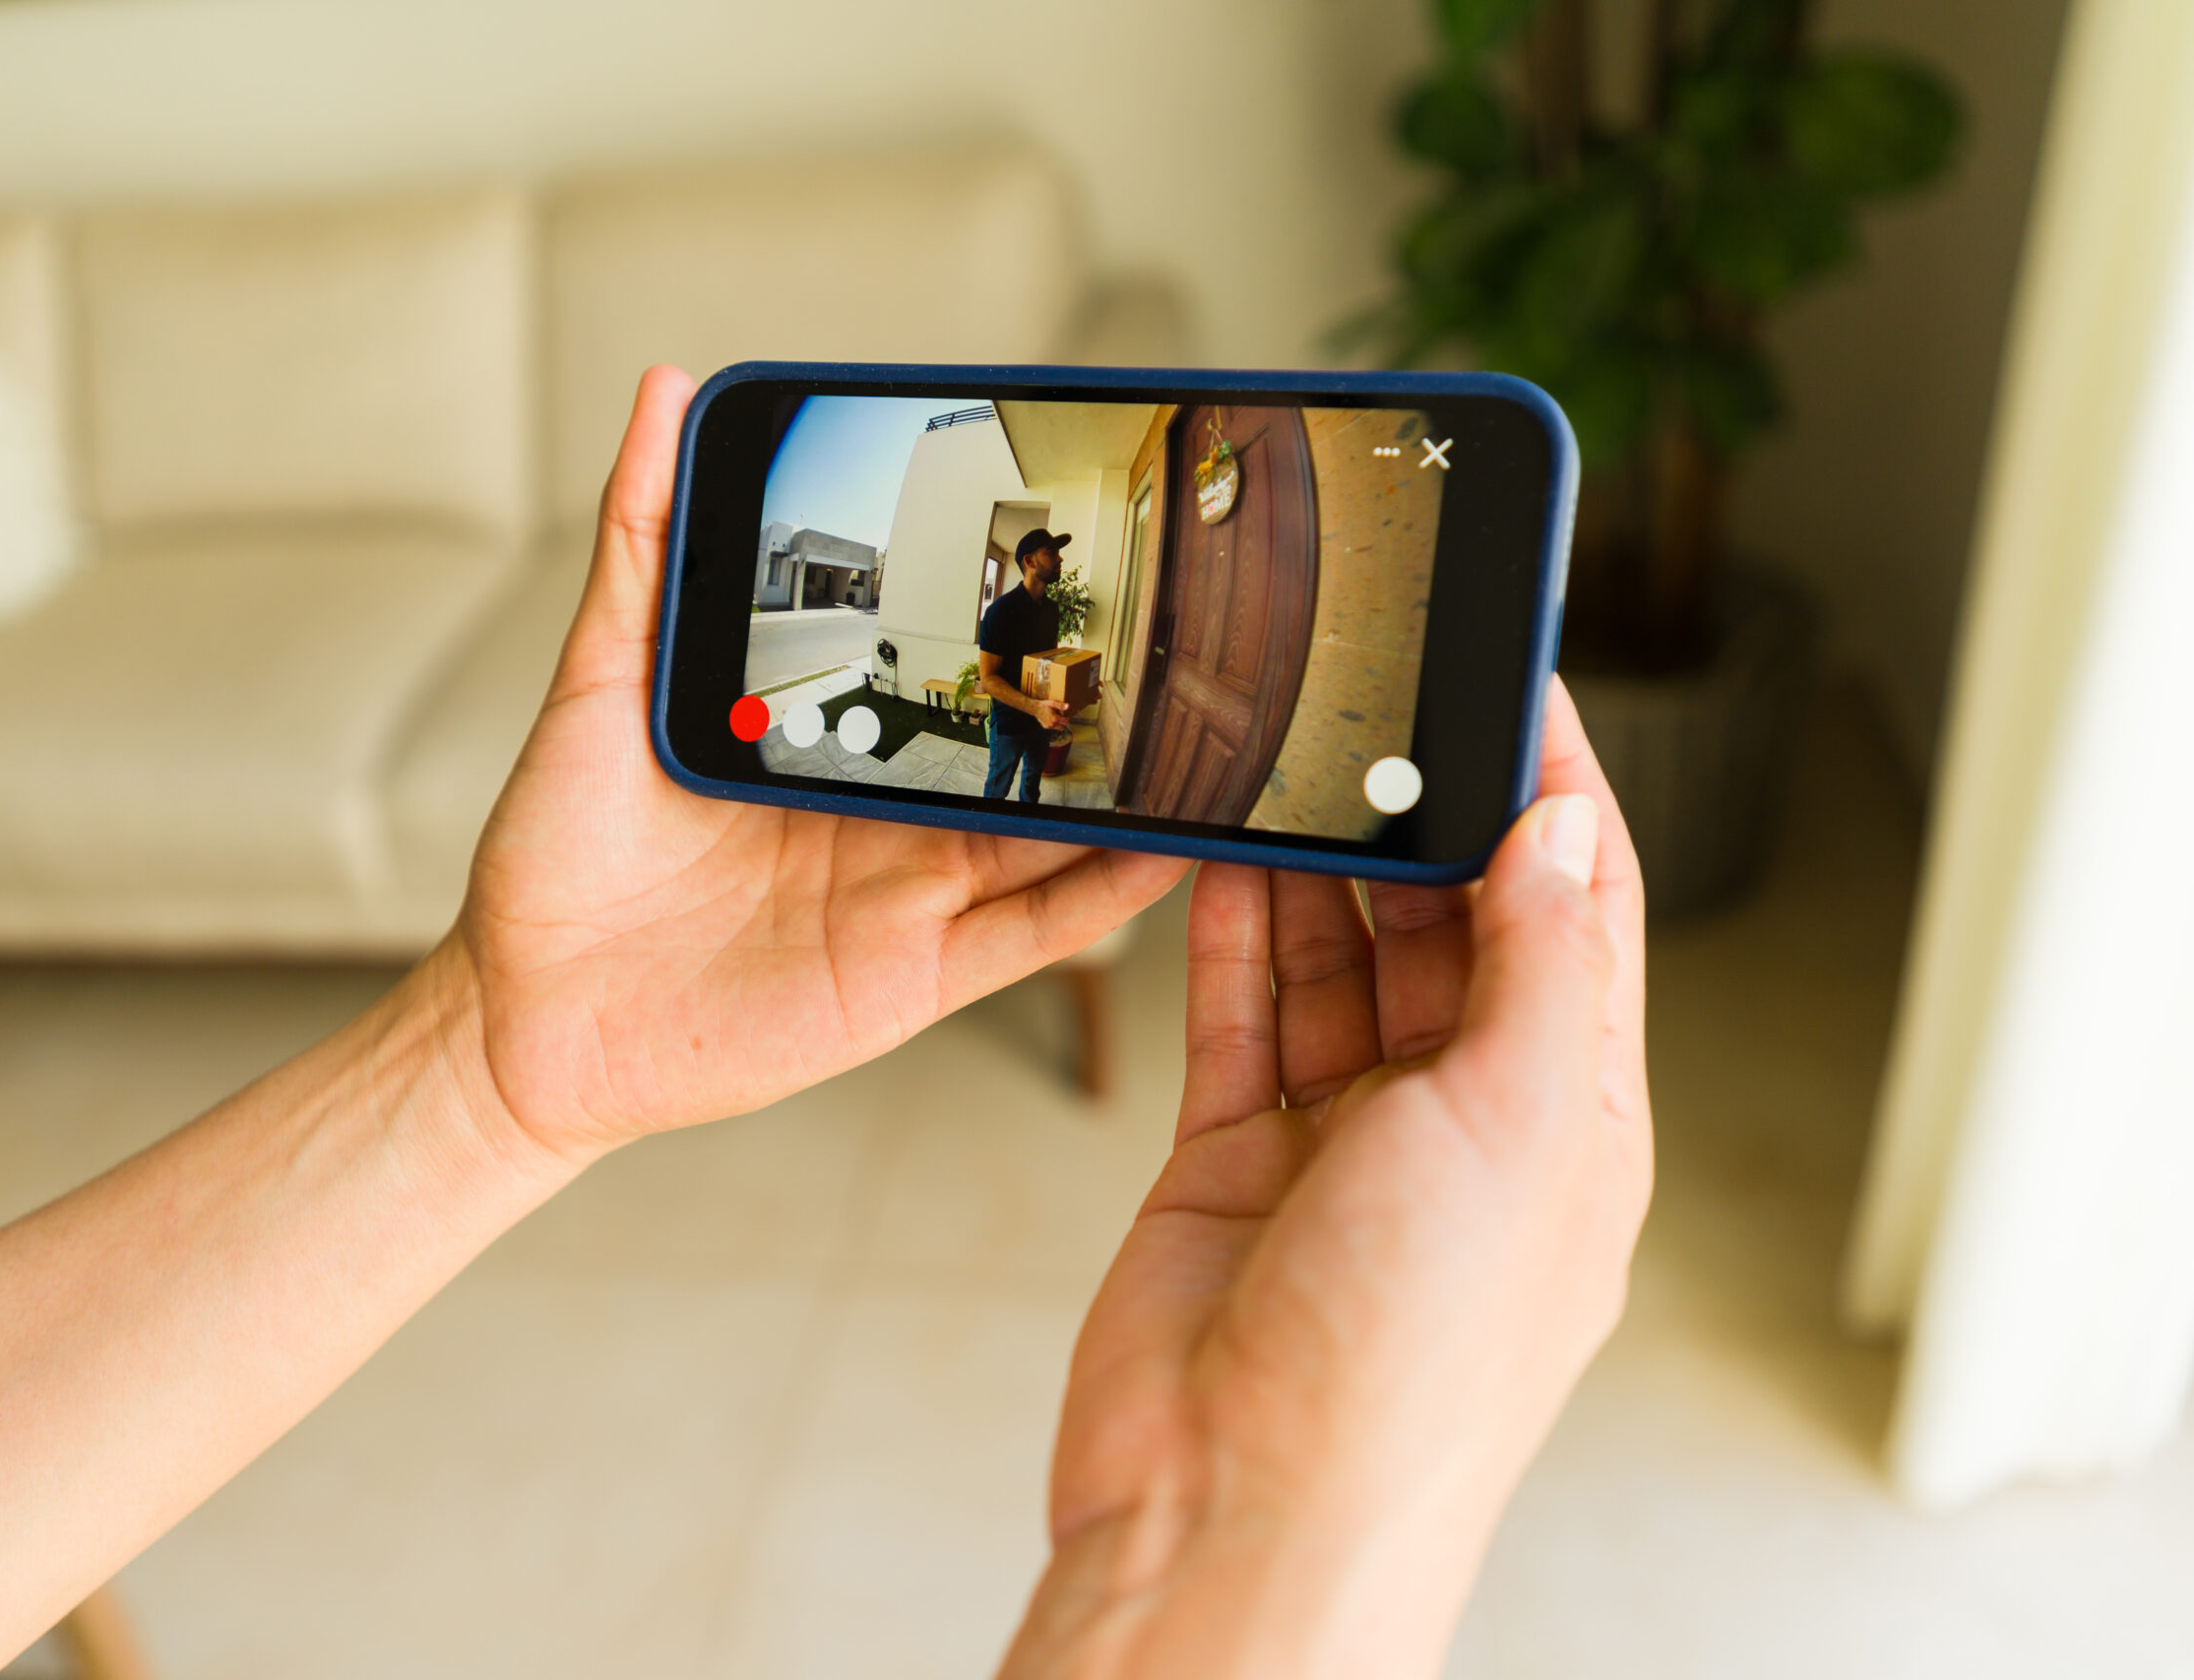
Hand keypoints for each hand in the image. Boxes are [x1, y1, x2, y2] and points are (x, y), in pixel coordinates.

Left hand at [433, 368, 1188, 1167]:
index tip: (1083, 541)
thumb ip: (644, 541)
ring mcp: (908, 895)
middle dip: (1099, 694)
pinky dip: (1110, 893)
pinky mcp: (914, 976)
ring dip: (1134, 788)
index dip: (1013, 612)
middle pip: (1019, 745)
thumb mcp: (599, 675)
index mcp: (826, 734)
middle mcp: (882, 812)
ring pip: (1053, 832)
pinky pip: (1035, 933)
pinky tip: (1178, 843)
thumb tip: (668, 389)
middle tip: (1186, 625)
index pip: (944, 660)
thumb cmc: (553, 856)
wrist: (525, 1017)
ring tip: (1217, 726)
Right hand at [1000, 680, 1650, 1679]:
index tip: (1520, 688)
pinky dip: (1230, 939)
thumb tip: (1562, 834)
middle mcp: (1462, 1133)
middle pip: (1451, 933)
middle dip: (1419, 824)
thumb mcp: (1517, 1135)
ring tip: (1289, 763)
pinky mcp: (1236, 1161)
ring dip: (1318, 872)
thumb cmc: (1401, 1379)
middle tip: (1373, 709)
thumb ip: (1539, 972)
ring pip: (1337, 966)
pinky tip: (1222, 863)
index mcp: (1570, 1130)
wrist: (1232, 1513)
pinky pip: (1239, 1019)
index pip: (1580, 922)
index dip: (1557, 801)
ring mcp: (1343, 1148)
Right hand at [1036, 700, 1070, 731]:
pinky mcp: (1046, 727)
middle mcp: (1052, 724)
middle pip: (1063, 727)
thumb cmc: (1044, 705)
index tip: (1066, 715)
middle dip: (1063, 723)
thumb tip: (1068, 706)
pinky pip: (1053, 727)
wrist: (1035, 708)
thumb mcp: (1053, 703)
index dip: (1067, 718)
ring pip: (1058, 728)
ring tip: (1057, 717)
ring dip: (1059, 724)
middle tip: (1063, 717)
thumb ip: (1060, 705)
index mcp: (1055, 719)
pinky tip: (1052, 719)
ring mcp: (1049, 726)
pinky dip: (1054, 724)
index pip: (1066, 722)